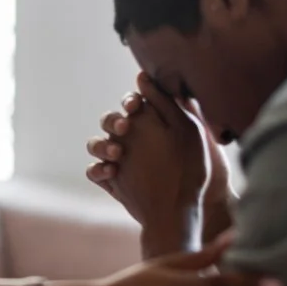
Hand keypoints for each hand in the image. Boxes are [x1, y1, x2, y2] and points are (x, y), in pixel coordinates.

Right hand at [86, 73, 232, 208]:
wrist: (186, 210)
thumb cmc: (193, 169)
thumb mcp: (187, 131)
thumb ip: (166, 103)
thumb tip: (142, 76)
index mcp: (150, 125)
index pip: (132, 104)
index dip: (130, 101)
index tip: (135, 105)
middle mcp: (132, 140)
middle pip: (110, 121)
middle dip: (112, 122)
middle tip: (125, 128)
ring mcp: (119, 160)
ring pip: (97, 144)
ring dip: (101, 145)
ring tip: (117, 155)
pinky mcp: (111, 181)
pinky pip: (94, 171)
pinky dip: (97, 169)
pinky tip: (111, 172)